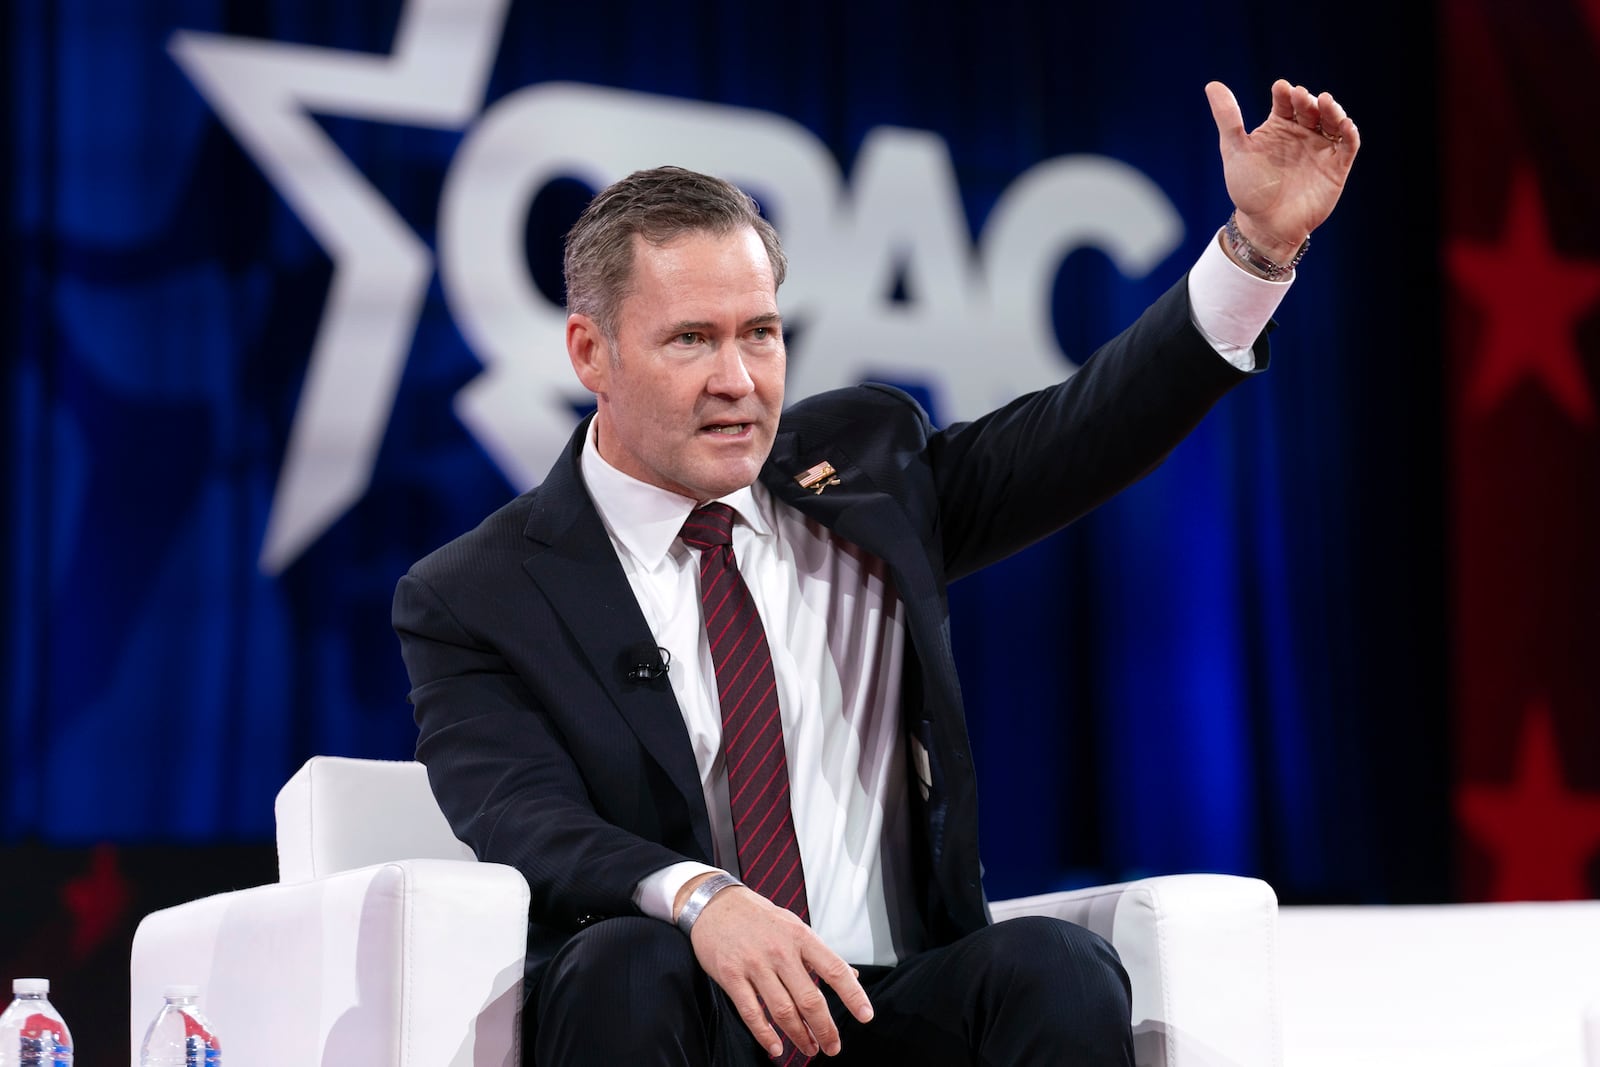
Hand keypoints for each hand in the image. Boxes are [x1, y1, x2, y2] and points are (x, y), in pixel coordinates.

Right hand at [685, 884, 872, 1057]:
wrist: (714, 903)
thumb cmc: (757, 916)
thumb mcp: (794, 926)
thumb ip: (819, 954)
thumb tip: (851, 975)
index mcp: (801, 937)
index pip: (835, 969)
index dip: (853, 995)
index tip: (865, 1015)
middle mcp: (780, 951)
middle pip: (810, 999)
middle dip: (825, 1029)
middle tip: (833, 1047)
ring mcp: (754, 964)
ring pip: (783, 1010)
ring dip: (799, 1036)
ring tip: (809, 1048)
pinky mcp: (731, 976)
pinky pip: (751, 1012)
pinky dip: (765, 1035)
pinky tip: (776, 1047)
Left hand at [1206, 79, 1360, 263]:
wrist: (1265, 226)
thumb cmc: (1248, 189)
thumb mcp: (1235, 151)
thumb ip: (1227, 119)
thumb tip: (1211, 84)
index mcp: (1279, 126)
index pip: (1285, 101)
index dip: (1284, 93)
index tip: (1280, 88)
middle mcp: (1302, 133)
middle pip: (1310, 108)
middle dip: (1307, 100)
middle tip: (1301, 97)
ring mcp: (1320, 148)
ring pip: (1332, 121)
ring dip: (1332, 110)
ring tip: (1325, 102)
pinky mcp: (1337, 166)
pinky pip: (1348, 144)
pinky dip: (1349, 133)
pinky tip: (1344, 125)